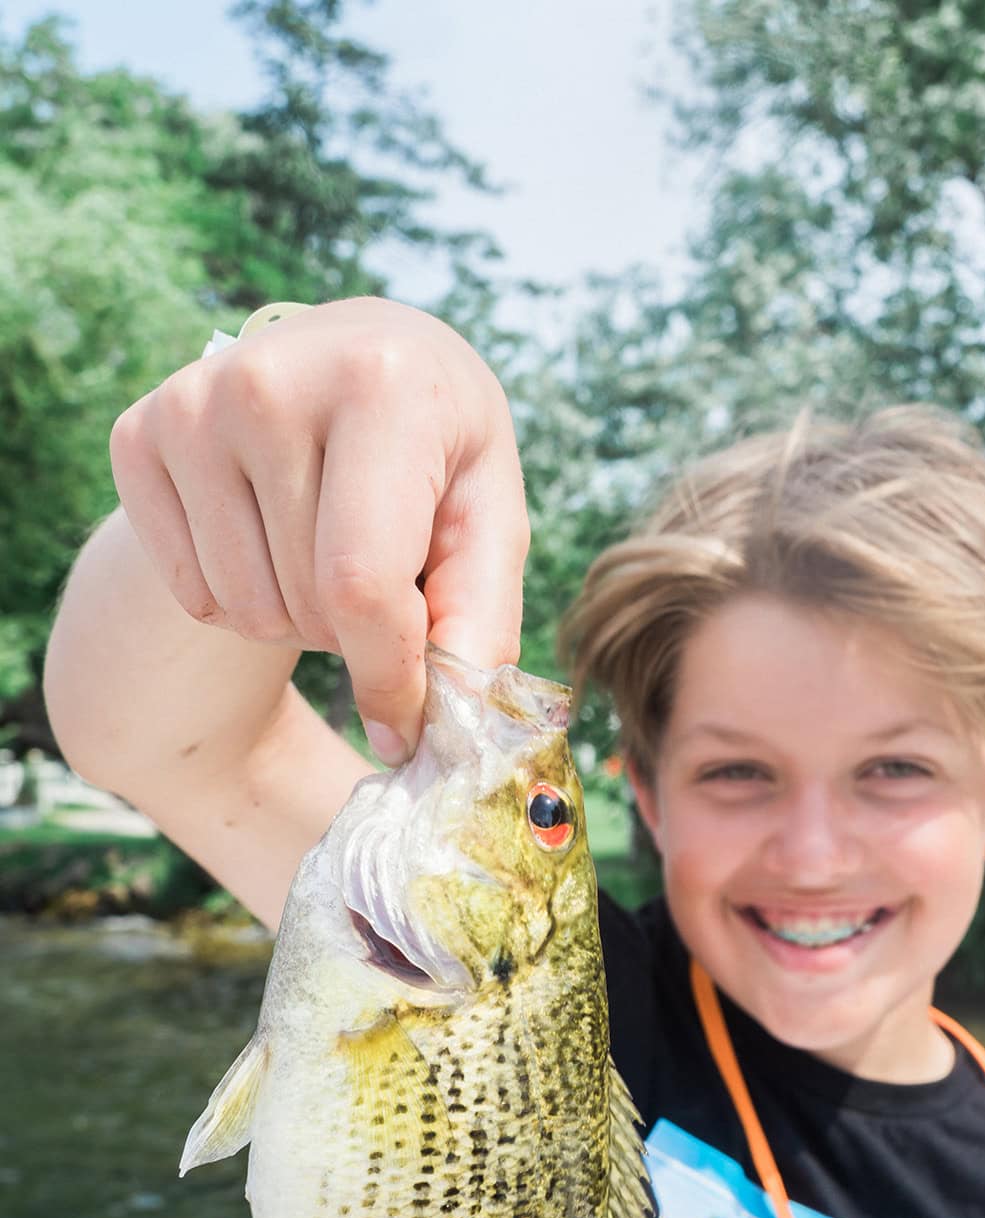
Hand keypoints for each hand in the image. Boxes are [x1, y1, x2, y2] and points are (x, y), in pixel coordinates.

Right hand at [109, 297, 529, 763]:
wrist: (358, 359)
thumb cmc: (437, 453)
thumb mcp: (489, 519)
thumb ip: (478, 625)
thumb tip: (426, 735)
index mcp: (381, 387)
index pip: (361, 581)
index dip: (386, 674)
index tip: (406, 721)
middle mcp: (271, 380)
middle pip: (306, 604)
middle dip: (353, 634)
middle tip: (381, 574)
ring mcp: (193, 404)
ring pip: (245, 610)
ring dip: (298, 620)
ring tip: (328, 553)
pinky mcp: (138, 436)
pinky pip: (192, 596)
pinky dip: (241, 600)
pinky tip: (272, 540)